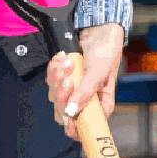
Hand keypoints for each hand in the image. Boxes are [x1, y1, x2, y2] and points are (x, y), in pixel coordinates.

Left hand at [44, 24, 124, 138]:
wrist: (98, 29)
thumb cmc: (106, 51)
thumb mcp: (99, 72)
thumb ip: (86, 92)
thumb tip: (72, 111)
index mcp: (100, 105)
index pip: (85, 128)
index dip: (74, 128)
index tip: (68, 117)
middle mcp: (85, 101)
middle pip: (64, 113)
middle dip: (62, 96)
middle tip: (68, 78)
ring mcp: (72, 91)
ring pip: (54, 97)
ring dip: (57, 79)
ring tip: (67, 62)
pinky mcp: (62, 80)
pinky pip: (50, 82)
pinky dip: (53, 70)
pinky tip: (62, 59)